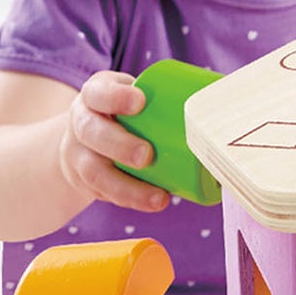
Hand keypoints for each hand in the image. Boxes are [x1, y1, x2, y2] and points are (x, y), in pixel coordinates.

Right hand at [58, 71, 170, 213]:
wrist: (82, 141)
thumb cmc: (121, 113)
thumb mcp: (130, 95)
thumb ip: (159, 95)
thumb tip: (216, 100)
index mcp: (94, 96)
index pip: (97, 92)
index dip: (115, 97)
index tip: (140, 101)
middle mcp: (81, 123)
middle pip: (90, 132)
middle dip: (119, 145)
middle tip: (146, 155)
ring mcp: (79, 155)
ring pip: (93, 172)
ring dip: (126, 187)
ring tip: (158, 197)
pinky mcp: (86, 182)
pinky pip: (105, 193)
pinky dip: (131, 200)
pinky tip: (154, 202)